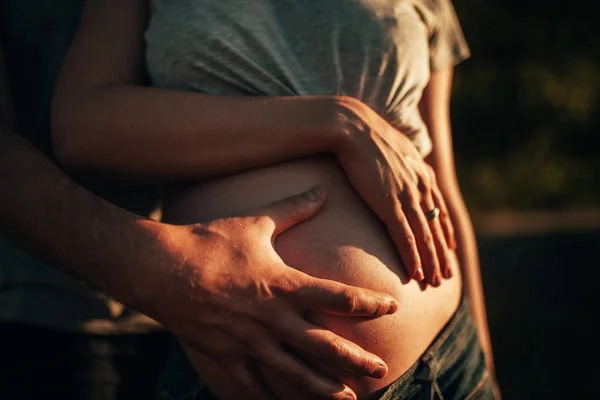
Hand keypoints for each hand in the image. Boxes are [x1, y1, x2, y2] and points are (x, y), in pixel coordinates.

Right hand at [140, 187, 397, 399]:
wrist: (161, 268)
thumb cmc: (210, 241)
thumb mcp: (255, 222)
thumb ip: (293, 208)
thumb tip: (323, 189)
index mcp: (284, 284)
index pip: (339, 297)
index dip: (370, 304)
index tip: (391, 308)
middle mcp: (272, 318)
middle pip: (324, 346)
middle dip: (356, 361)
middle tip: (381, 371)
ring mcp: (249, 342)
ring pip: (294, 374)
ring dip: (323, 389)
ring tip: (348, 399)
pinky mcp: (225, 356)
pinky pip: (253, 385)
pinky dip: (272, 397)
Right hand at [331, 96, 455, 285]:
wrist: (354, 128)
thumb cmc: (367, 135)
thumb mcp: (394, 147)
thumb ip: (403, 162)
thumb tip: (400, 165)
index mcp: (423, 174)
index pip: (440, 211)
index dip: (445, 232)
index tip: (449, 249)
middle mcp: (421, 188)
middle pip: (436, 229)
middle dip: (442, 255)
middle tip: (447, 276)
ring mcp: (407, 196)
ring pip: (425, 238)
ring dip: (431, 263)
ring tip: (435, 283)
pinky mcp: (390, 204)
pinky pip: (406, 238)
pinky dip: (413, 258)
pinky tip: (416, 274)